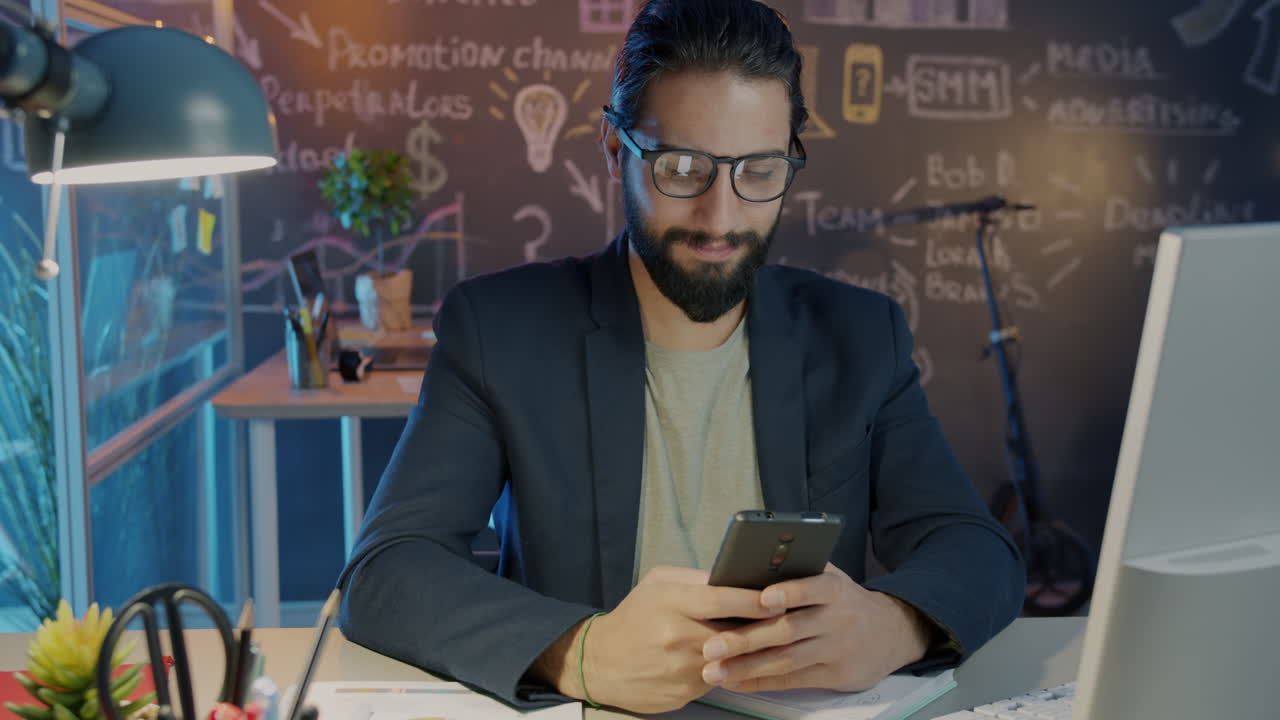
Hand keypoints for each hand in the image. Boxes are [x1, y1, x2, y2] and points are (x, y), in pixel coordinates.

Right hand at [533, 566, 783, 712]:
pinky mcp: (684, 692)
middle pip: (735, 632)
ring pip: (731, 659)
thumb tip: (734, 576)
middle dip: (762, 626)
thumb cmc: (633, 617)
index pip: (723, 599)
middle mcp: (677, 635)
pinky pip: (719, 679)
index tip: (779, 596)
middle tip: (785, 619)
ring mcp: (681, 668)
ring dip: (748, 650)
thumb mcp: (656, 584)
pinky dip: (728, 669)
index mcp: (671, 601)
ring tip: (763, 639)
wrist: (598, 663)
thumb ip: (694, 578)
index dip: (755, 599)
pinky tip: (732, 660)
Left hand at [698, 563, 932, 692]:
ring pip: (786, 660)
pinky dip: (761, 682)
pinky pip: (793, 680)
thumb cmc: (843, 600)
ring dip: (747, 667)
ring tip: (714, 670)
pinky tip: (736, 682)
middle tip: (712, 645)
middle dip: (747, 639)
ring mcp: (836, 650)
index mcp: (835, 589)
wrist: (891, 632)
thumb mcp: (831, 577)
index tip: (763, 597)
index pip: (813, 588)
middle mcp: (837, 619)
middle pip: (788, 630)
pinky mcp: (834, 675)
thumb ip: (799, 571)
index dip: (789, 592)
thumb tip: (750, 562)